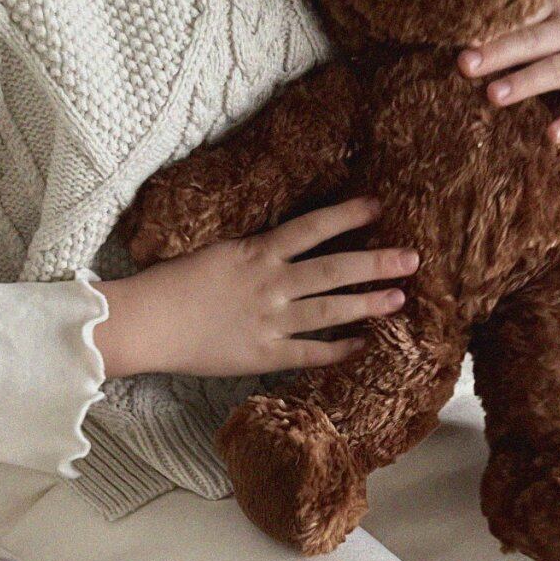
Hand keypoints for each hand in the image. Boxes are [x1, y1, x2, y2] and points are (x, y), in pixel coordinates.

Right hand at [95, 197, 416, 379]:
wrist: (146, 322)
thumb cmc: (171, 284)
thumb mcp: (216, 253)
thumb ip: (253, 252)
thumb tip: (281, 246)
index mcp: (256, 253)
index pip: (311, 227)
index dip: (347, 216)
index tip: (378, 206)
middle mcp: (270, 284)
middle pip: (334, 269)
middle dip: (376, 263)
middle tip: (412, 258)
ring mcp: (270, 320)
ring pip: (330, 310)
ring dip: (367, 304)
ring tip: (399, 299)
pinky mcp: (263, 354)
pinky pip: (310, 352)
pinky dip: (338, 350)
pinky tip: (363, 345)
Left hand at [459, 0, 559, 143]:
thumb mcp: (542, 37)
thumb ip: (511, 39)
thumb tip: (456, 56)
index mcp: (551, 11)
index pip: (519, 14)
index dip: (490, 22)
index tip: (460, 33)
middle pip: (532, 39)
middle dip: (498, 51)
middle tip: (465, 64)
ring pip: (556, 69)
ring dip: (525, 82)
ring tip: (494, 96)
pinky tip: (551, 135)